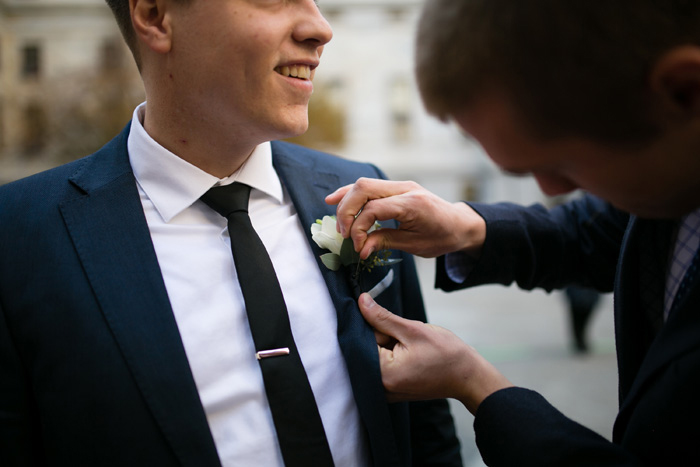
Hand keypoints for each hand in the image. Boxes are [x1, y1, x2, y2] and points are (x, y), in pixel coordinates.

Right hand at [326, 178, 485, 259]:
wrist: (459, 224)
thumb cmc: (442, 236)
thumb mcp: (415, 245)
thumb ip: (385, 242)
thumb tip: (360, 249)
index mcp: (412, 204)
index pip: (374, 208)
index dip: (359, 228)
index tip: (357, 246)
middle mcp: (405, 189)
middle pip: (364, 189)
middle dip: (347, 211)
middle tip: (344, 234)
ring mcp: (400, 185)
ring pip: (363, 184)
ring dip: (346, 202)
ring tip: (339, 223)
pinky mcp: (396, 188)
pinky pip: (369, 186)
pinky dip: (351, 194)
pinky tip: (335, 199)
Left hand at [358, 293, 512, 413]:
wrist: (468, 376)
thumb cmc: (446, 354)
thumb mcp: (412, 330)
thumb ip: (382, 317)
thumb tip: (361, 301)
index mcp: (383, 374)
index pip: (360, 341)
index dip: (372, 326)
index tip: (388, 321)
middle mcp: (380, 387)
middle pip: (366, 351)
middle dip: (380, 337)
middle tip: (405, 336)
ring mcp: (386, 391)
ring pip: (375, 357)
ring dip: (387, 346)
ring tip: (410, 348)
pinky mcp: (393, 390)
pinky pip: (383, 367)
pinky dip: (392, 356)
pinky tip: (410, 354)